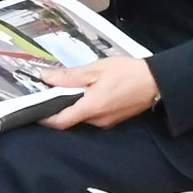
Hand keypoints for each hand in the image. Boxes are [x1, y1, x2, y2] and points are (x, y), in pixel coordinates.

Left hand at [36, 55, 158, 128]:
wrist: (157, 82)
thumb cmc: (128, 73)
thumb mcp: (95, 69)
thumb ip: (69, 76)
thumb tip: (46, 78)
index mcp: (90, 108)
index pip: (60, 121)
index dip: (45, 118)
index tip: (36, 109)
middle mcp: (97, 121)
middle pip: (70, 118)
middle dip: (62, 106)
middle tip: (57, 89)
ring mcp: (106, 123)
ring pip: (83, 117)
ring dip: (77, 105)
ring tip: (79, 87)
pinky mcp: (113, 121)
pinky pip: (94, 116)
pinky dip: (89, 106)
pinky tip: (94, 92)